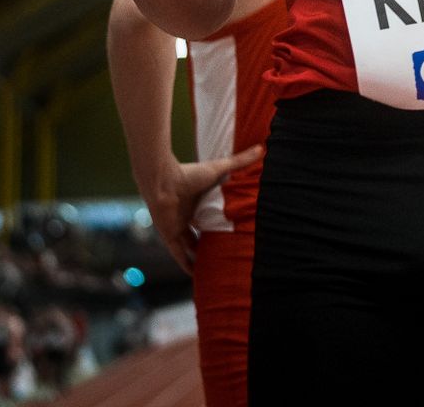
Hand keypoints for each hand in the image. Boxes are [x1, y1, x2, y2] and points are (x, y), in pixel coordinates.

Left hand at [142, 144, 262, 273]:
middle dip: (211, 244)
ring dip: (199, 257)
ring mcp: (177, 227)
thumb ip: (238, 162)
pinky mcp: (170, 236)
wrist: (162, 181)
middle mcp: (187, 216)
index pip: (210, 217)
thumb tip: (261, 148)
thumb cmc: (188, 173)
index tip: (234, 232)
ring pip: (190, 247)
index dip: (220, 225)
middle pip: (200, 234)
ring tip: (215, 269)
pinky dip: (186, 264)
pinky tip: (195, 275)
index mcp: (197, 202)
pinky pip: (179, 254)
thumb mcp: (218, 169)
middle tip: (227, 254)